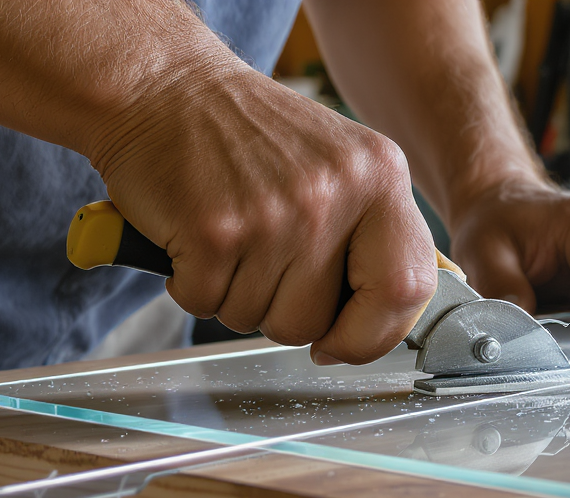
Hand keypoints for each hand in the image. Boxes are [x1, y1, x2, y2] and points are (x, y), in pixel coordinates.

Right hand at [85, 64, 438, 364]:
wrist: (162, 85)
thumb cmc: (245, 132)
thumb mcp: (337, 164)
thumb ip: (370, 234)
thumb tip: (382, 322)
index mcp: (381, 176)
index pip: (407, 290)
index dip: (370, 335)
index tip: (340, 341)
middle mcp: (336, 193)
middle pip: (316, 322)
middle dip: (280, 312)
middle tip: (260, 261)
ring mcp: (276, 213)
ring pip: (257, 319)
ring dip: (231, 294)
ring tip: (227, 235)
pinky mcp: (214, 232)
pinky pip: (205, 304)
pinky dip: (189, 282)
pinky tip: (193, 235)